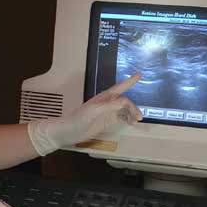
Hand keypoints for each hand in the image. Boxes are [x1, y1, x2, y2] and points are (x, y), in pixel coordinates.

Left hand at [27, 73, 143, 155]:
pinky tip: (131, 122)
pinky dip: (128, 119)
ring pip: (124, 110)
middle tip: (139, 116)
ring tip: (136, 121)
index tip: (139, 75)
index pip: (120, 88)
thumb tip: (124, 103)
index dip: (129, 81)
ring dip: (132, 113)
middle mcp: (107, 103)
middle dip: (134, 107)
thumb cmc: (77, 119)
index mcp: (104, 98)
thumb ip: (109, 106)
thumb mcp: (93, 111)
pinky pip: (121, 118)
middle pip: (125, 101)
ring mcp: (107, 113)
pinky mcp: (107, 121)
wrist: (67, 132)